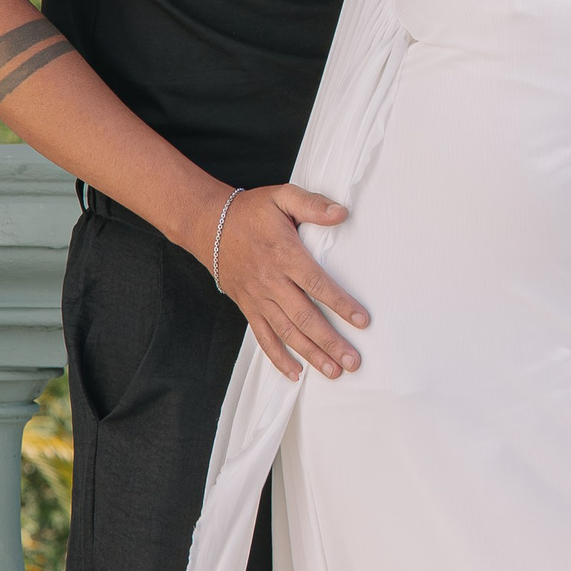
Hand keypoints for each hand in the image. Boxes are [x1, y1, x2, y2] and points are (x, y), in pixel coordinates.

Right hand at [209, 184, 368, 379]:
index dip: (340, 304)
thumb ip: (312, 204)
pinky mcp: (248, 307)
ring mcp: (258, 298)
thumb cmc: (250, 212)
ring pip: (286, 332)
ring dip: (311, 354)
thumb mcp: (282, 197)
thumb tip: (342, 213)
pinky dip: (278, 358)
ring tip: (334, 372)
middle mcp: (271, 281)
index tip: (362, 321)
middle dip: (330, 341)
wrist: (208, 225)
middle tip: (353, 361)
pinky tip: (296, 374)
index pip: (316, 283)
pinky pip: (263, 337)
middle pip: (304, 316)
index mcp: (284, 254)